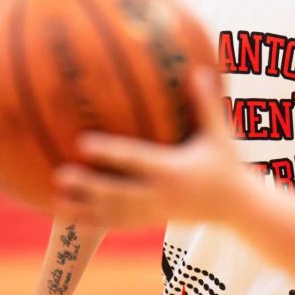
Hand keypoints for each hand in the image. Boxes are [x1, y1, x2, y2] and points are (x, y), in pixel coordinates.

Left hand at [53, 67, 259, 228]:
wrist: (238, 209)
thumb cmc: (227, 165)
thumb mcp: (220, 134)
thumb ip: (206, 104)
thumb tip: (199, 70)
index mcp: (172, 170)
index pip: (135, 160)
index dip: (109, 153)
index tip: (83, 143)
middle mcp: (160, 194)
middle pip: (117, 192)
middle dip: (88, 186)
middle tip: (60, 175)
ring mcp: (154, 211)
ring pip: (113, 213)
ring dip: (84, 208)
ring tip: (56, 202)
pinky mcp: (152, 222)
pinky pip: (119, 224)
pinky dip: (94, 222)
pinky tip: (71, 218)